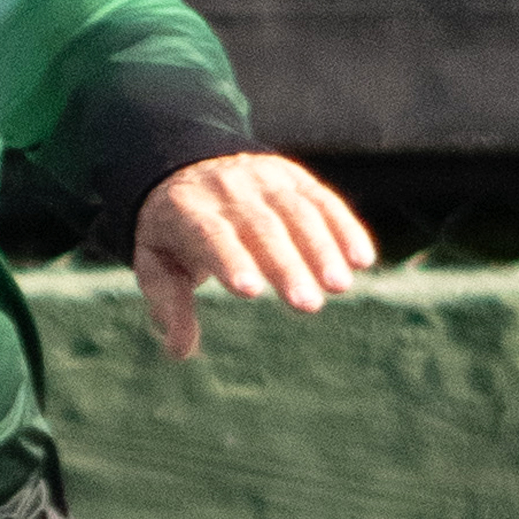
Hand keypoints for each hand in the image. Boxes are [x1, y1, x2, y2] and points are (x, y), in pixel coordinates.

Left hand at [132, 151, 374, 364]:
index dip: (232, 260)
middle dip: (286, 266)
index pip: (211, 235)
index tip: (251, 290)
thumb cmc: (173, 231)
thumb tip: (179, 351)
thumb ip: (169, 303)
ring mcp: (263, 180)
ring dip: (323, 248)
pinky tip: (363, 260)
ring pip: (298, 212)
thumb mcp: (155, 262)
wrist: (186, 167)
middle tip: (307, 305)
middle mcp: (227, 190)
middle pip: (261, 228)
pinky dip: (345, 228)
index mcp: (187, 211)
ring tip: (341, 286)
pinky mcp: (293, 177)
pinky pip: (323, 200)